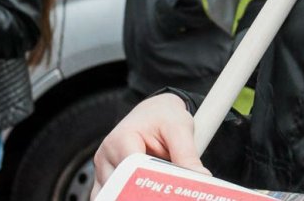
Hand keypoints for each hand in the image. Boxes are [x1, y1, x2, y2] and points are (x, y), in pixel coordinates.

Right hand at [91, 92, 205, 193]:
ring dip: (135, 193)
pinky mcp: (107, 179)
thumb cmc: (165, 116)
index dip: (150, 184)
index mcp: (120, 140)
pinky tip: (148, 192)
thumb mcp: (180, 129)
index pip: (132, 172)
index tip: (168, 190)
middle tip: (164, 192)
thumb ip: (187, 155)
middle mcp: (106, 156)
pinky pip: (116, 195)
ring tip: (158, 191)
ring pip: (116, 194)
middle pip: (121, 187)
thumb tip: (200, 178)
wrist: (154, 111)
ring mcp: (103, 170)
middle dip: (141, 193)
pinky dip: (131, 194)